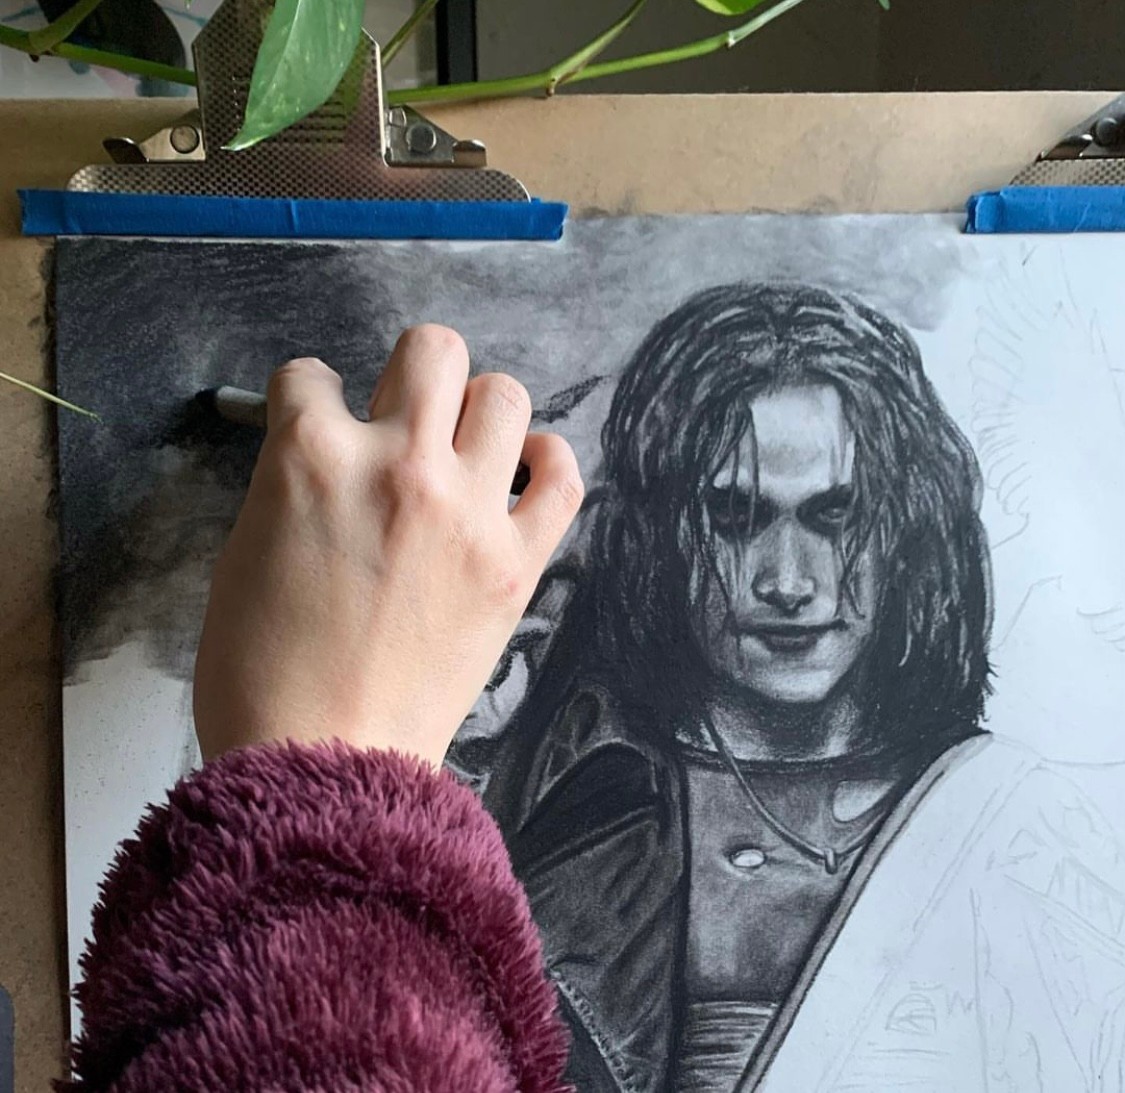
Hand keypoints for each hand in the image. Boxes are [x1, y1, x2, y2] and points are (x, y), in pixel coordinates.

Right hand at [193, 326, 583, 766]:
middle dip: (409, 375)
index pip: (309, 377)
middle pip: (431, 351)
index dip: (307, 397)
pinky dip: (547, 464)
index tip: (316, 423)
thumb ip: (291, 483)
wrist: (324, 757)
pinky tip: (521, 475)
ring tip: (460, 452)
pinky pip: (562, 477)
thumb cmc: (260, 670)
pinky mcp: (516, 563)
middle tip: (400, 421)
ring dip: (477, 412)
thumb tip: (327, 458)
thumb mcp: (245, 551)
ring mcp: (468, 512)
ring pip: (504, 394)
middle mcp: (399, 465)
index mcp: (311, 458)